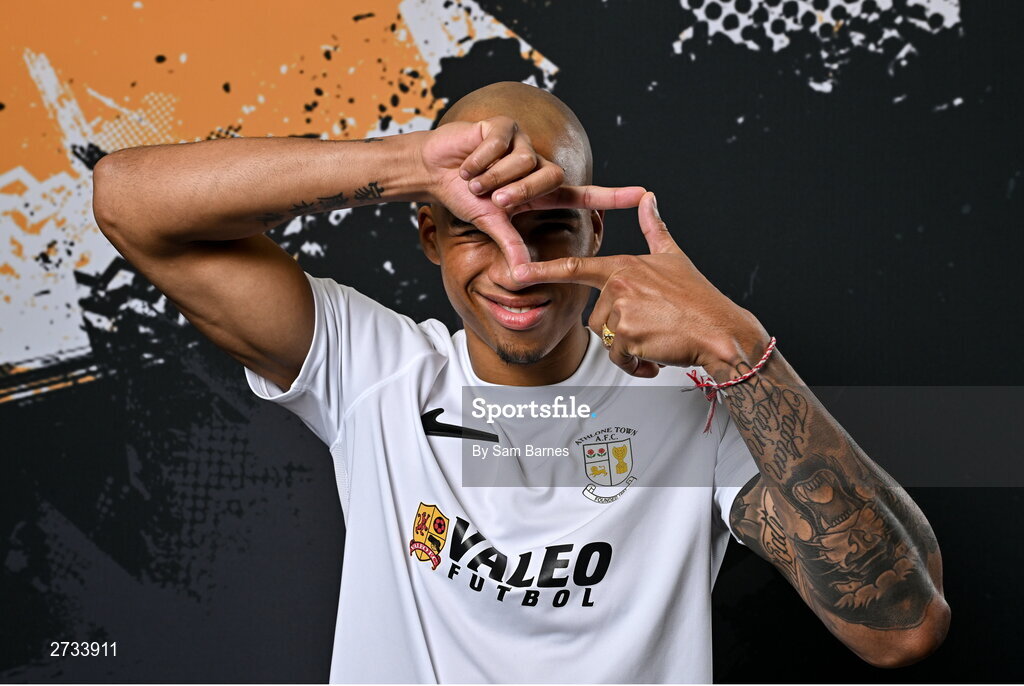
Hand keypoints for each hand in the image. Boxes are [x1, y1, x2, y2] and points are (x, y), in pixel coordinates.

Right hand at [420, 116, 646, 268]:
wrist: (433, 170)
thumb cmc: (464, 196)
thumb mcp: (489, 223)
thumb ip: (510, 244)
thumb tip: (522, 274)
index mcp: (539, 192)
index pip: (583, 194)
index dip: (614, 196)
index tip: (644, 196)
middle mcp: (536, 165)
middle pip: (550, 178)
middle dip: (519, 191)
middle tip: (494, 198)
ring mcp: (522, 143)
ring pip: (521, 162)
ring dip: (492, 176)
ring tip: (472, 179)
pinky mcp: (504, 125)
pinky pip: (499, 145)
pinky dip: (478, 159)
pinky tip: (467, 163)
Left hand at [512, 192, 768, 377]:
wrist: (720, 330)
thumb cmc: (698, 298)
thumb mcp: (674, 257)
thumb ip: (654, 229)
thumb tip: (649, 199)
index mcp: (623, 267)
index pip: (575, 268)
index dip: (543, 271)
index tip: (517, 271)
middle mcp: (619, 286)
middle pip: (596, 320)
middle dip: (619, 332)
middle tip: (650, 330)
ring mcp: (622, 310)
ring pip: (607, 340)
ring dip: (629, 349)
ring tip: (656, 341)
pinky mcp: (628, 335)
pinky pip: (620, 358)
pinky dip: (637, 364)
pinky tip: (657, 356)